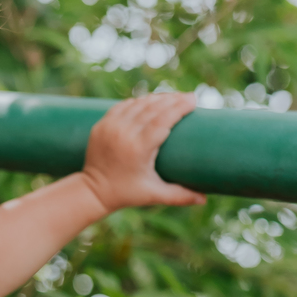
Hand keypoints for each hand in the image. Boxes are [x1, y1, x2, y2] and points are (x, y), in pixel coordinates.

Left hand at [79, 91, 206, 215]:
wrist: (92, 191)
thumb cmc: (126, 194)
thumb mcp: (154, 195)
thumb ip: (180, 196)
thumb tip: (204, 200)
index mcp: (138, 148)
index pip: (162, 120)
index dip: (179, 108)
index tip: (193, 100)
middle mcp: (123, 134)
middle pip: (152, 108)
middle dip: (172, 99)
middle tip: (188, 97)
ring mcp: (110, 127)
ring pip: (138, 104)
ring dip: (157, 98)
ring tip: (173, 97)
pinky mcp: (102, 124)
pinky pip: (124, 106)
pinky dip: (139, 102)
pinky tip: (151, 101)